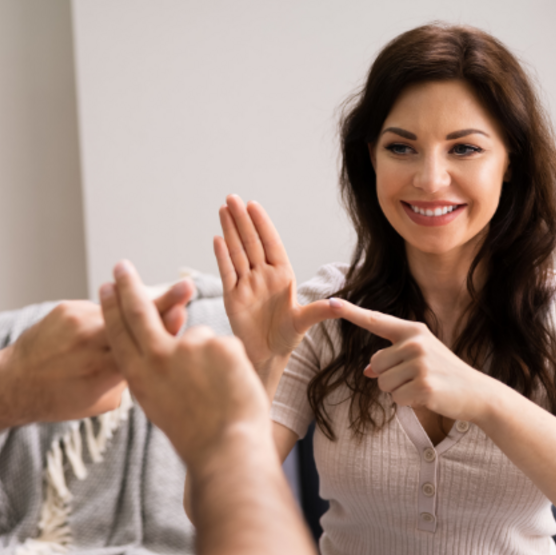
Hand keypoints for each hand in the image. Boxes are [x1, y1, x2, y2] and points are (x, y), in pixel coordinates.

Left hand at [7, 279, 193, 422]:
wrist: (15, 382)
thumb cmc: (60, 399)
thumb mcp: (100, 402)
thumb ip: (127, 378)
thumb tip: (153, 354)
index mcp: (104, 371)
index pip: (141, 345)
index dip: (164, 328)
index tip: (182, 313)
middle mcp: (91, 343)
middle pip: (135, 318)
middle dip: (164, 300)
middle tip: (186, 287)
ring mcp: (78, 322)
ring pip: (116, 310)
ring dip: (132, 310)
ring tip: (149, 304)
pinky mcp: (67, 308)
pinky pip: (97, 309)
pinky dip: (102, 318)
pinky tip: (94, 333)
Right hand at [100, 260, 269, 473]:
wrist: (227, 449)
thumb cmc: (194, 435)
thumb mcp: (158, 405)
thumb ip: (151, 373)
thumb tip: (152, 349)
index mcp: (139, 376)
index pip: (118, 332)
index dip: (111, 308)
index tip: (106, 288)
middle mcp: (158, 357)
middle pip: (139, 311)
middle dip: (127, 286)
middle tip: (121, 268)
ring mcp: (189, 348)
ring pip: (197, 338)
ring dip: (208, 360)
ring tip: (217, 392)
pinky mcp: (219, 344)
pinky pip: (224, 347)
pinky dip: (230, 364)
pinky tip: (232, 388)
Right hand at [215, 195, 338, 372]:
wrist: (266, 356)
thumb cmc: (287, 338)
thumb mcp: (304, 323)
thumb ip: (318, 312)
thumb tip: (338, 305)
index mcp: (282, 275)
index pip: (270, 244)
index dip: (262, 224)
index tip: (253, 205)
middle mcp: (262, 276)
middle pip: (251, 243)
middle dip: (242, 220)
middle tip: (232, 198)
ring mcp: (246, 285)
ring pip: (237, 253)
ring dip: (229, 231)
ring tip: (223, 210)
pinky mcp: (232, 297)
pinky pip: (226, 273)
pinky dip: (222, 257)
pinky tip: (217, 239)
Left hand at [329, 298, 496, 422]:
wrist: (477, 392)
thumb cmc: (443, 373)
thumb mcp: (419, 359)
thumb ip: (391, 360)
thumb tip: (368, 372)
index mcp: (413, 331)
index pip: (376, 320)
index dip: (351, 312)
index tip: (331, 302)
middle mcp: (415, 343)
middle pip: (375, 364)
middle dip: (389, 376)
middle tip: (416, 377)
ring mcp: (420, 364)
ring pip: (382, 383)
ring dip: (398, 390)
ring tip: (422, 385)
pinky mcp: (424, 385)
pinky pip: (396, 398)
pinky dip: (408, 402)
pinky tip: (427, 396)